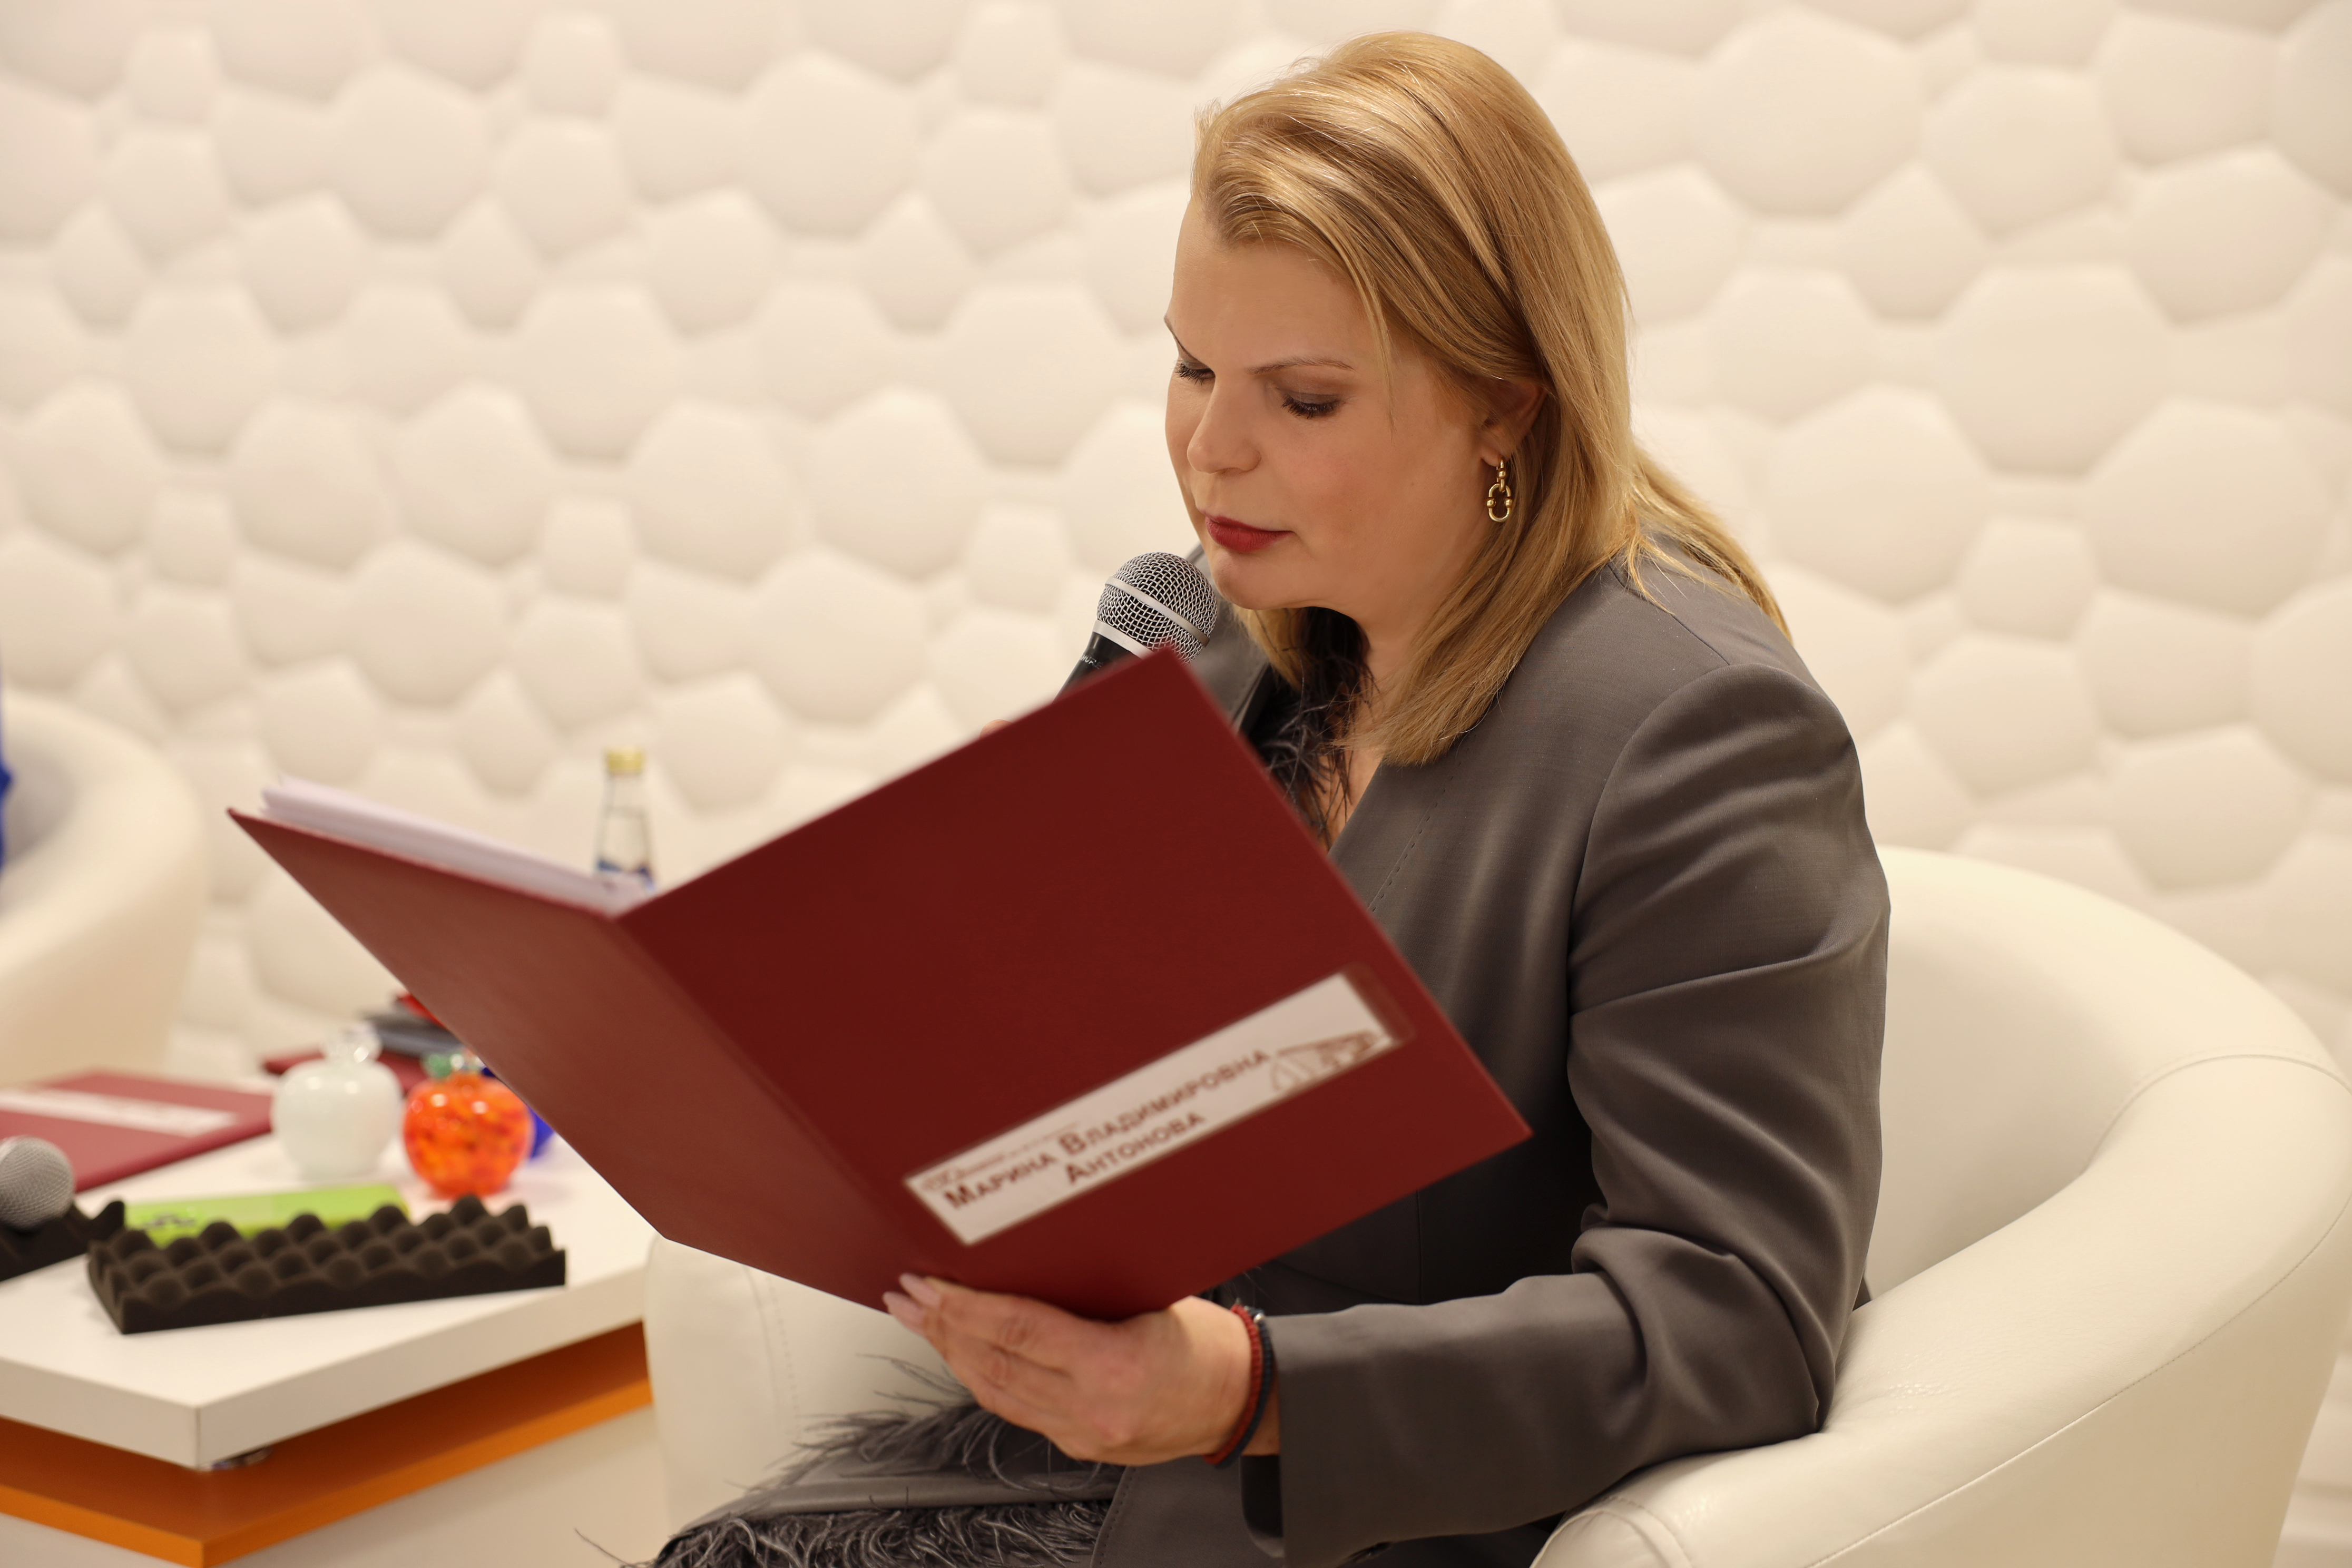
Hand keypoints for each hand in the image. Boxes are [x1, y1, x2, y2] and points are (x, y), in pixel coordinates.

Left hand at [883, 1275, 1278, 1465]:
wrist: (1243, 1400)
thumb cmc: (1210, 1344)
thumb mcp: (1154, 1296)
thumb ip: (1087, 1287)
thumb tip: (1021, 1256)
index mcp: (1113, 1364)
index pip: (1016, 1329)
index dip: (963, 1305)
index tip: (928, 1283)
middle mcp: (1092, 1409)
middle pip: (994, 1363)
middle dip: (942, 1326)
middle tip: (906, 1296)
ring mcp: (1083, 1435)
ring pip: (995, 1392)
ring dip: (952, 1353)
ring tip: (920, 1321)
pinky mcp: (1080, 1445)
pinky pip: (1016, 1408)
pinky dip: (983, 1377)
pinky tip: (963, 1355)